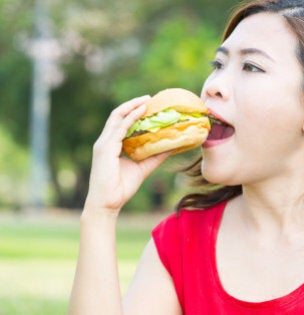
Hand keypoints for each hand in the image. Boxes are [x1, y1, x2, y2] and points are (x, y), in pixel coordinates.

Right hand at [84, 96, 169, 214]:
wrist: (108, 203)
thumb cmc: (121, 188)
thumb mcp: (143, 168)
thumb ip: (156, 156)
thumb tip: (173, 146)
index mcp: (112, 144)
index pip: (121, 122)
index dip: (133, 111)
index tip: (149, 104)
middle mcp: (105, 141)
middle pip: (118, 115)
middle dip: (133, 104)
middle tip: (150, 97)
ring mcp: (103, 144)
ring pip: (117, 118)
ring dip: (132, 107)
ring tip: (146, 100)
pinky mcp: (105, 148)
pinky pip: (119, 128)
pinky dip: (130, 118)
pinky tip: (141, 111)